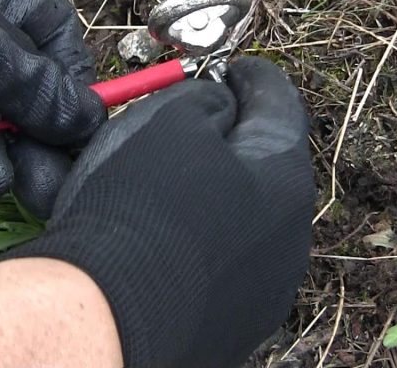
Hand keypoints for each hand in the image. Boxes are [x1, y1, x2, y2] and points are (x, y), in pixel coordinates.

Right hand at [1, 57, 314, 366]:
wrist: (106, 319)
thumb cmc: (141, 206)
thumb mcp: (171, 121)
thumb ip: (205, 100)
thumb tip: (220, 106)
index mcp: (286, 179)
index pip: (280, 106)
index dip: (252, 77)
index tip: (232, 67)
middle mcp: (290, 239)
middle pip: (262, 170)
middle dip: (230, 141)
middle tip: (191, 123)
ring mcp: (264, 290)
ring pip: (240, 223)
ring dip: (211, 196)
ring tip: (162, 185)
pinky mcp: (231, 328)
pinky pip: (217, 267)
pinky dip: (194, 244)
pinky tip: (156, 240)